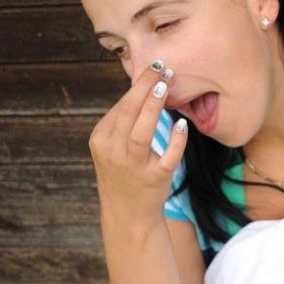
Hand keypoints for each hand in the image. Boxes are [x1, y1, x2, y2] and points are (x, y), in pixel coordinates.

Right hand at [88, 62, 187, 231]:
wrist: (128, 215)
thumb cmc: (125, 173)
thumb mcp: (114, 147)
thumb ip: (125, 122)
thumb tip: (145, 87)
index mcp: (101, 139)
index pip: (120, 107)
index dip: (138, 86)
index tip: (154, 68)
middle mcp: (113, 152)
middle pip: (127, 114)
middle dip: (144, 88)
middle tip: (161, 68)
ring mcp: (132, 167)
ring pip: (140, 134)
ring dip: (153, 108)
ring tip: (165, 87)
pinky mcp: (153, 179)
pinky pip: (166, 158)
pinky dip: (175, 142)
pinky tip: (182, 126)